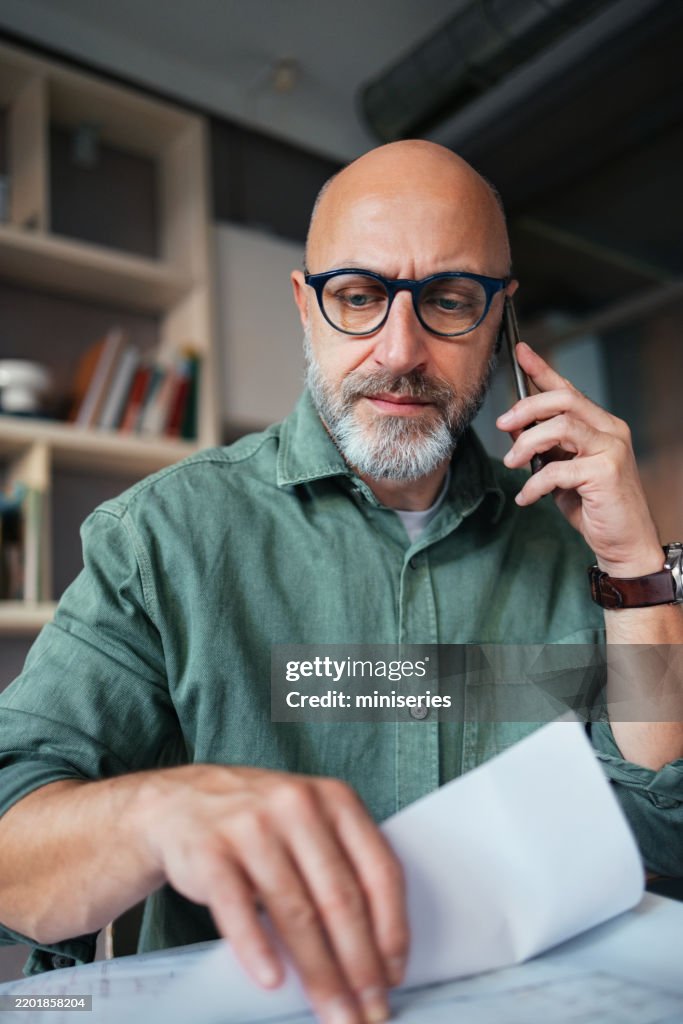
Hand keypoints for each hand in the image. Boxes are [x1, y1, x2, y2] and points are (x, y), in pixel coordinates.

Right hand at [135, 764, 407, 1023]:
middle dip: (360, 966)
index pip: (379, 871)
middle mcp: (298, 806)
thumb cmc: (258, 821)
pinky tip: (272, 979)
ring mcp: (253, 826)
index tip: (394, 973)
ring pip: (295, 912)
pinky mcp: (211, 850)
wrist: (179, 802)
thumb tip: (378, 949)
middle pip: (340, 899)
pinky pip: (238, 907)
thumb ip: (343, 866)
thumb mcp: (310, 822)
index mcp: (336, 799)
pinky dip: (257, 948)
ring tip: (332, 1011)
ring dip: (319, 973)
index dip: (392, 929)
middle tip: (370, 1010)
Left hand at [496, 341, 662, 577]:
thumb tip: (513, 426)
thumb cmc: (594, 507)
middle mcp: (611, 430)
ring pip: (560, 427)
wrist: (623, 543)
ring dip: (527, 443)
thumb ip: (544, 447)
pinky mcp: (606, 472)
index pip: (568, 390)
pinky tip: (527, 497)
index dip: (543, 369)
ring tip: (513, 463)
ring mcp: (611, 449)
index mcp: (600, 425)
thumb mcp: (561, 471)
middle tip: (502, 425)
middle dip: (526, 408)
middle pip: (563, 401)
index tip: (520, 352)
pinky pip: (558, 468)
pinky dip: (535, 483)